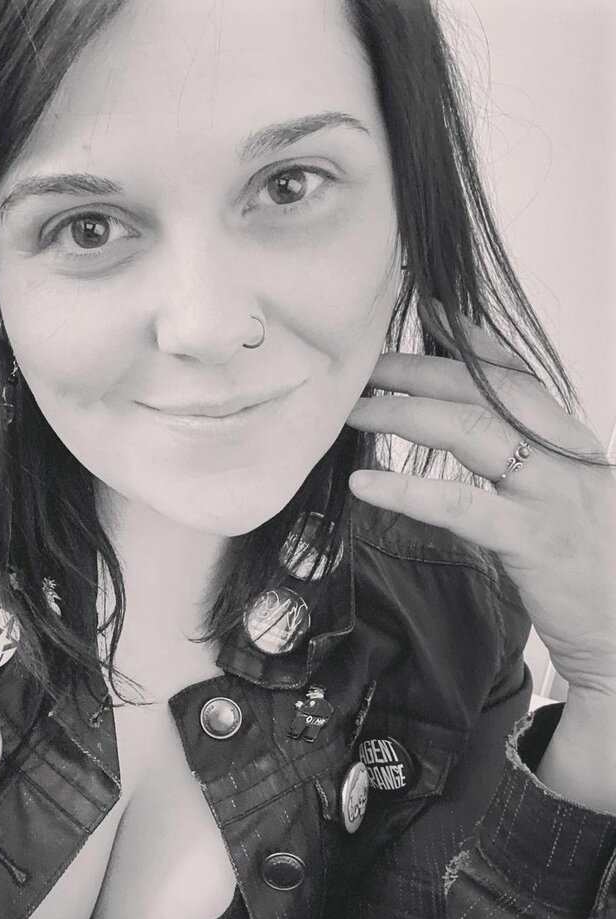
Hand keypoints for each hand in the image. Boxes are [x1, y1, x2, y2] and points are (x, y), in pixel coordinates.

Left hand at [344, 309, 615, 695]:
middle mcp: (567, 460)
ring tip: (355, 413)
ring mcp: (553, 497)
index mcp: (573, 448)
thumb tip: (465, 452)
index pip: (522, 379)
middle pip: (489, 393)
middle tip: (367, 363)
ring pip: (474, 433)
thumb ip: (524, 473)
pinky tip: (365, 486)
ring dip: (406, 415)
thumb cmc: (594, 577)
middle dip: (423, 369)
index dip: (477, 342)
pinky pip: (460, 507)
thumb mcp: (564, 508)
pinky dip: (406, 492)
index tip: (433, 313)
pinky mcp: (534, 541)